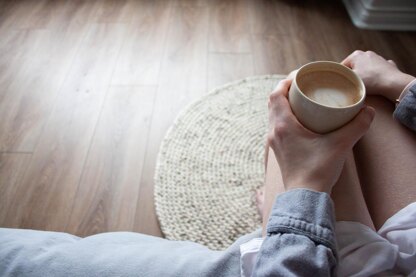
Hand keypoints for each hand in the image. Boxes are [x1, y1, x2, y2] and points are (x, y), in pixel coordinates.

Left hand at [268, 79, 374, 193]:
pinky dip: (285, 117)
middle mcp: (274, 131)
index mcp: (283, 125)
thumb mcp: (340, 145)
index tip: (300, 76)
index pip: (276, 94)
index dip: (286, 82)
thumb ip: (357, 126)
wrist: (305, 196)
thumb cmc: (318, 170)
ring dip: (285, 104)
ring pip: (274, 114)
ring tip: (302, 100)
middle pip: (273, 102)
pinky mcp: (278, 150)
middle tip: (304, 86)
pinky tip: (300, 121)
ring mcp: (274, 142)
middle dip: (286, 90)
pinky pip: (277, 126)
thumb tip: (367, 111)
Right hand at [342, 50, 414, 101]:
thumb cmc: (370, 81)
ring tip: (365, 85)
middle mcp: (366, 53)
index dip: (341, 76)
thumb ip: (341, 78)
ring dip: (364, 75)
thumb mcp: (350, 80)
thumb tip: (335, 79)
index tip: (341, 84)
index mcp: (356, 55)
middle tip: (353, 85)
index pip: (342, 66)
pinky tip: (376, 81)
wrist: (392, 83)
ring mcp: (378, 58)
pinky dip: (376, 75)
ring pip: (366, 68)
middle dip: (353, 75)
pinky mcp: (387, 64)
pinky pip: (377, 70)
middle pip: (354, 66)